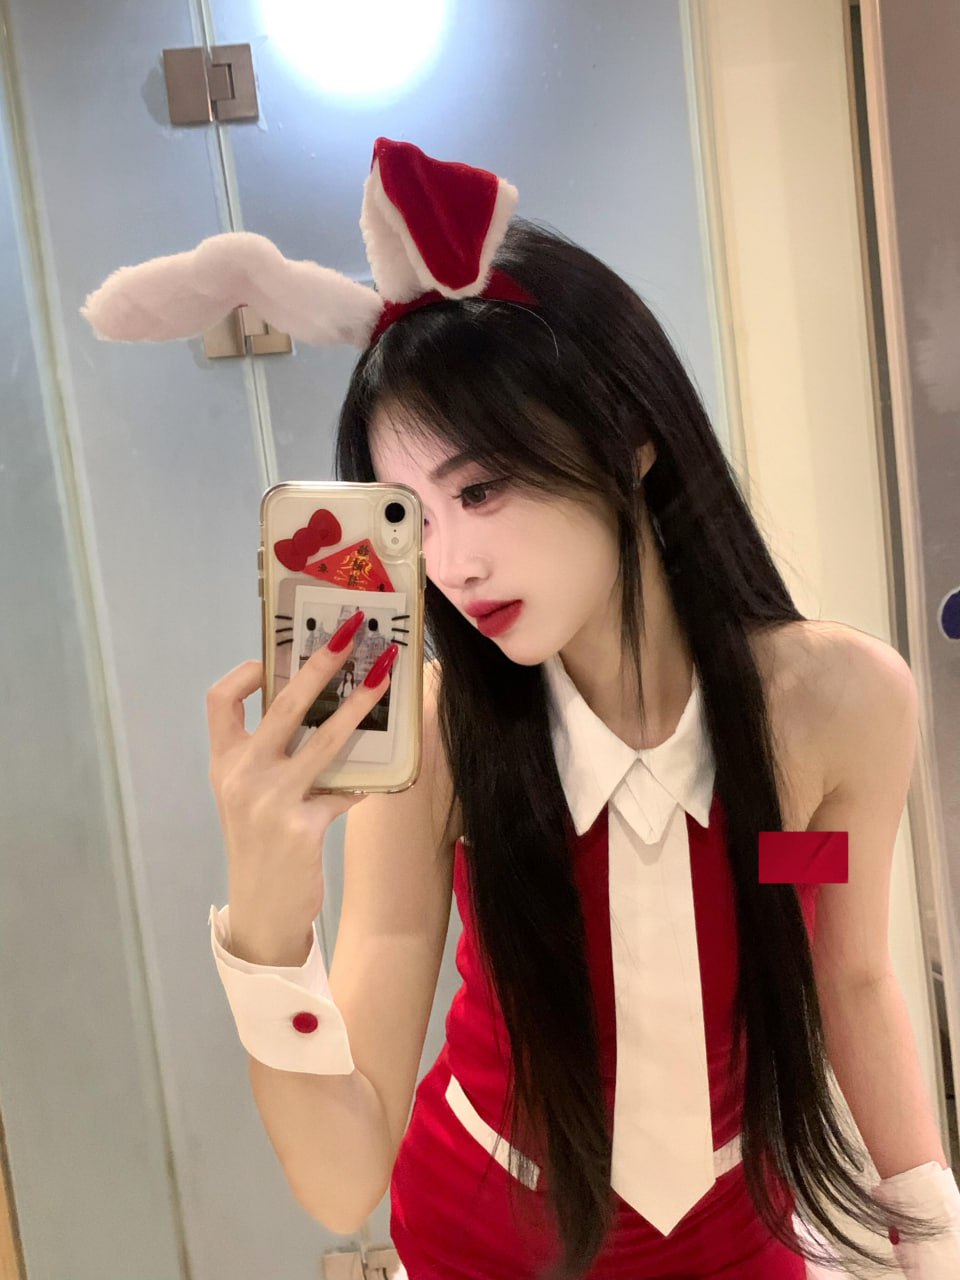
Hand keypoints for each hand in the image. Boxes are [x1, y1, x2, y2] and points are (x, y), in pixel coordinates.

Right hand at [205, 611, 394, 963]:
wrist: (262, 911)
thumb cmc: (261, 844)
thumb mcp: (251, 796)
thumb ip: (273, 755)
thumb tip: (324, 705)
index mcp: (224, 762)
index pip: (220, 701)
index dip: (246, 672)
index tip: (276, 655)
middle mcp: (242, 776)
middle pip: (282, 705)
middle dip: (320, 665)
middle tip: (351, 636)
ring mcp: (271, 801)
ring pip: (323, 740)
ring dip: (358, 705)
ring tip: (385, 679)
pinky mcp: (303, 827)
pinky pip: (345, 788)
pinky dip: (367, 779)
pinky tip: (387, 771)